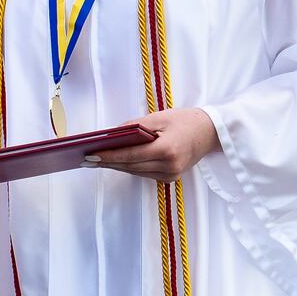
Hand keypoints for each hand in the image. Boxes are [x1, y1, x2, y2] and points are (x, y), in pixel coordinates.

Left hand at [85, 107, 220, 181]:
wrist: (210, 132)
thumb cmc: (184, 121)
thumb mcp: (158, 118)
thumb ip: (134, 126)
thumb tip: (112, 134)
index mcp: (166, 150)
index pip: (130, 155)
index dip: (108, 156)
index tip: (90, 155)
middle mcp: (169, 166)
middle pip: (130, 166)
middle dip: (107, 162)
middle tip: (86, 159)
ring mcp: (170, 175)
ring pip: (135, 171)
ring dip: (115, 165)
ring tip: (95, 160)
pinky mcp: (170, 178)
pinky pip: (143, 172)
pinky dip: (129, 166)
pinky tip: (114, 161)